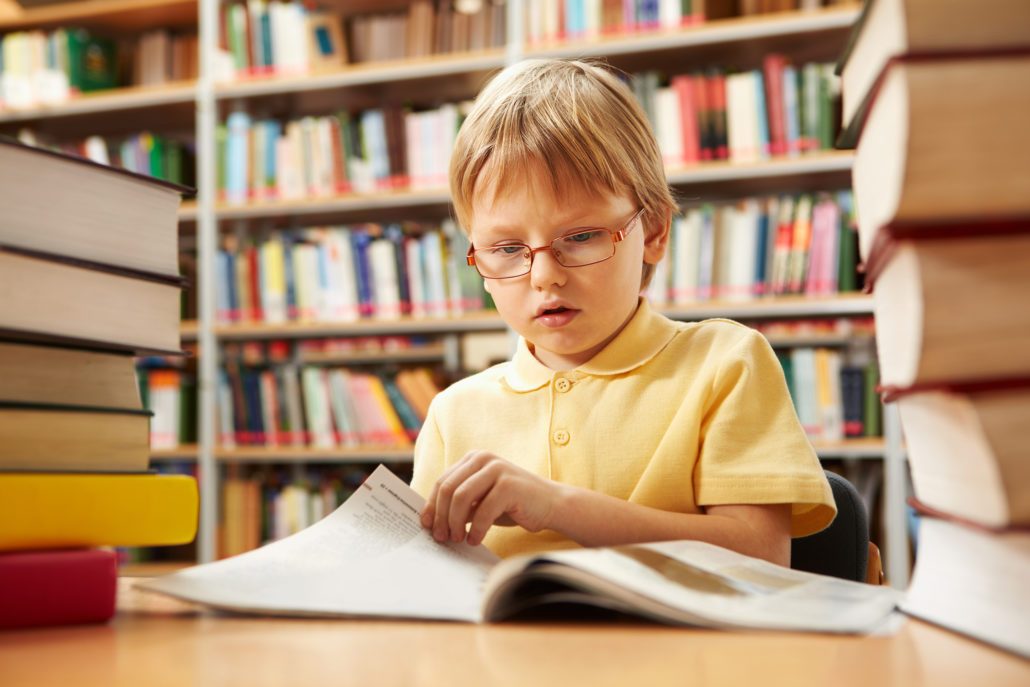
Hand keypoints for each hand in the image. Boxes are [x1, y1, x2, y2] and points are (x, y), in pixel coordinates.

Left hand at [420, 451, 561, 546]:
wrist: (551, 504)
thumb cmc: (513, 504)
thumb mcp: (482, 501)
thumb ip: (461, 505)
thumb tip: (432, 521)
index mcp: (474, 459)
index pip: (443, 482)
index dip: (432, 505)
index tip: (427, 525)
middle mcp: (484, 459)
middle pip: (448, 489)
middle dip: (441, 516)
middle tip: (441, 537)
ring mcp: (497, 469)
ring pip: (461, 497)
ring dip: (455, 523)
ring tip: (457, 539)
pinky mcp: (509, 485)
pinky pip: (483, 511)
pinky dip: (476, 529)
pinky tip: (475, 540)